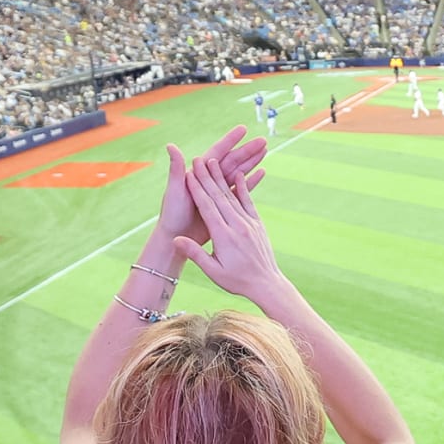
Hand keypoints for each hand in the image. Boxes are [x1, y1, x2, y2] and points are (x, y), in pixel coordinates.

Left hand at [156, 130, 266, 251]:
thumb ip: (176, 168)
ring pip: (237, 172)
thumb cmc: (171, 214)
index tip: (243, 130)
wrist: (176, 236)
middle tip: (263, 140)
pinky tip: (261, 172)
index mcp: (198, 173)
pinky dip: (250, 180)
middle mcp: (208, 179)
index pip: (217, 152)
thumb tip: (171, 145)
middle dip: (247, 150)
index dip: (230, 141)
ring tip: (265, 151)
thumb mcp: (174, 189)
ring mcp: (217, 191)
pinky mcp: (223, 204)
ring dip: (251, 161)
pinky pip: (240, 189)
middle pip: (231, 160)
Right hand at [174, 157, 287, 302]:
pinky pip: (249, 202)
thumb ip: (195, 254)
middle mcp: (238, 226)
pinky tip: (238, 174)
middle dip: (207, 177)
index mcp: (224, 237)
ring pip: (233, 196)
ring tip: (212, 161)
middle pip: (219, 197)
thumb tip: (176, 240)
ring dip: (221, 177)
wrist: (267, 284)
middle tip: (198, 159)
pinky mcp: (258, 224)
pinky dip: (243, 187)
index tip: (188, 174)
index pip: (207, 208)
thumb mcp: (213, 271)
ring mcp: (250, 224)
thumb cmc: (237, 281)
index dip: (197, 189)